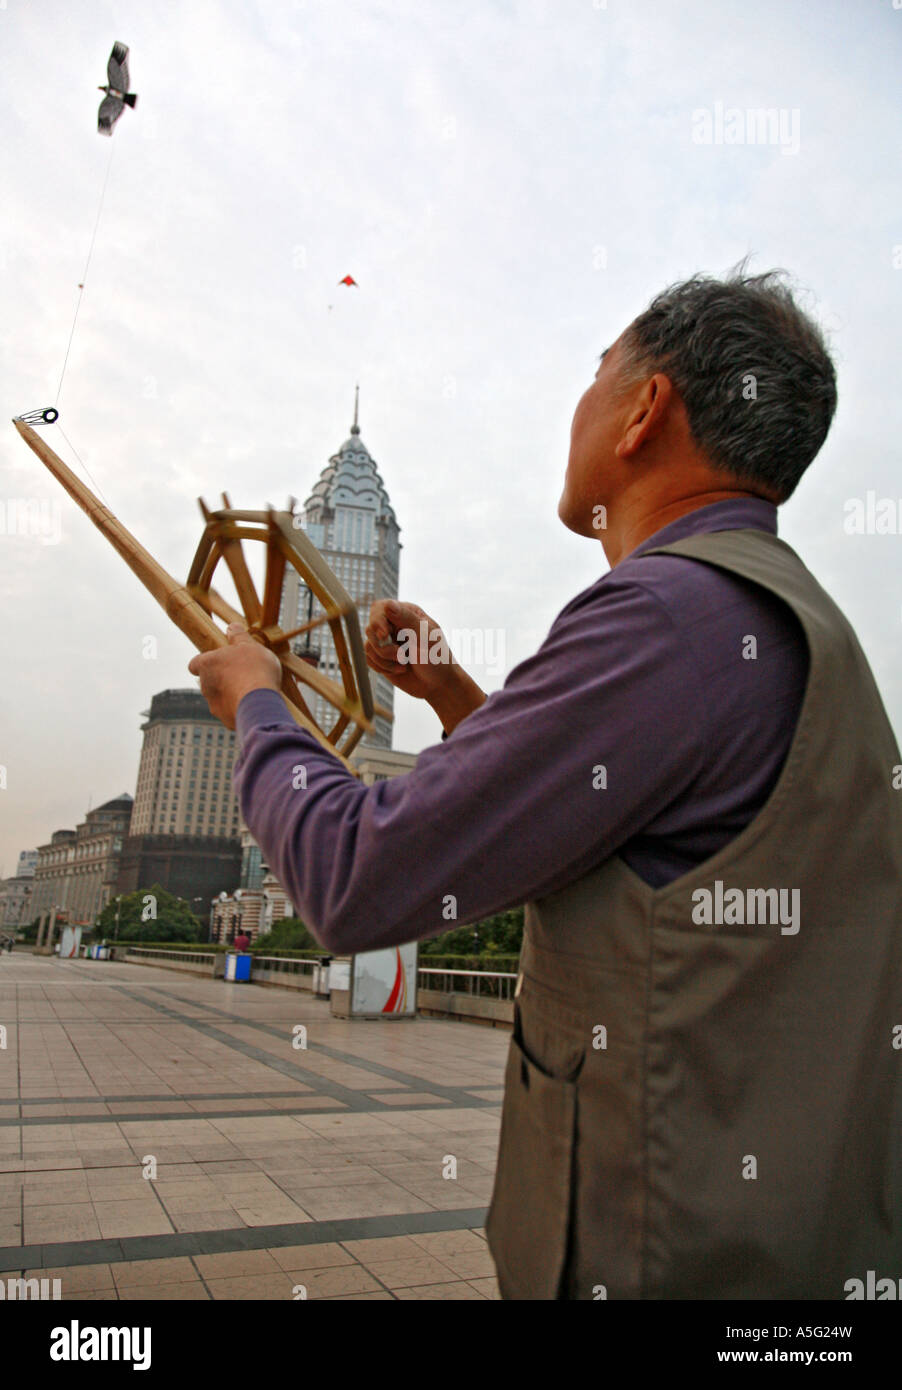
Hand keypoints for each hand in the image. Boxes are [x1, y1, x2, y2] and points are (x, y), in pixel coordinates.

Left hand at [188, 623, 281, 729]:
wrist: (259, 701)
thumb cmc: (253, 669)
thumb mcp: (249, 646)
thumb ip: (239, 637)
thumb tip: (232, 626)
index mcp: (207, 664)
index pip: (195, 664)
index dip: (205, 663)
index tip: (218, 662)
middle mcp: (205, 685)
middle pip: (208, 681)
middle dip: (221, 679)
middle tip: (241, 675)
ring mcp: (214, 704)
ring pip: (219, 698)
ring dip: (230, 695)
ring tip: (250, 691)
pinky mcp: (225, 719)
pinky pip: (231, 712)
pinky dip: (238, 709)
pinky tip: (254, 705)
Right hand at [364, 599, 486, 733]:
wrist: (438, 685)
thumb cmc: (438, 658)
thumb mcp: (426, 636)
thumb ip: (407, 619)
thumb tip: (388, 604)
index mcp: (406, 613)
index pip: (380, 608)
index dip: (377, 620)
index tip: (384, 635)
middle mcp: (394, 625)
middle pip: (370, 628)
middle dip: (383, 646)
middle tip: (401, 655)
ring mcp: (387, 642)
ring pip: (368, 646)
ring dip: (385, 659)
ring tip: (404, 664)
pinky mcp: (382, 658)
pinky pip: (369, 659)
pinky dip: (382, 667)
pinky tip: (400, 670)